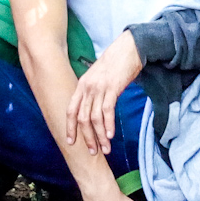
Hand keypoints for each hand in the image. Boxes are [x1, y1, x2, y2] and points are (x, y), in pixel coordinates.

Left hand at [67, 32, 142, 155]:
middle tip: (93, 152)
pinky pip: (107, 111)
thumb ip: (92, 92)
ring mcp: (99, 88)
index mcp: (81, 85)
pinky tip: (111, 135)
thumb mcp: (98, 77)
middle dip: (86, 137)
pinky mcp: (112, 88)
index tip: (71, 142)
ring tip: (105, 149)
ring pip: (94, 118)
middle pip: (82, 118)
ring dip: (99, 136)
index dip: (70, 127)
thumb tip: (91, 109)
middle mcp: (87, 87)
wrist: (128, 48)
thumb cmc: (115, 64)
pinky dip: (108, 125)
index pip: (71, 110)